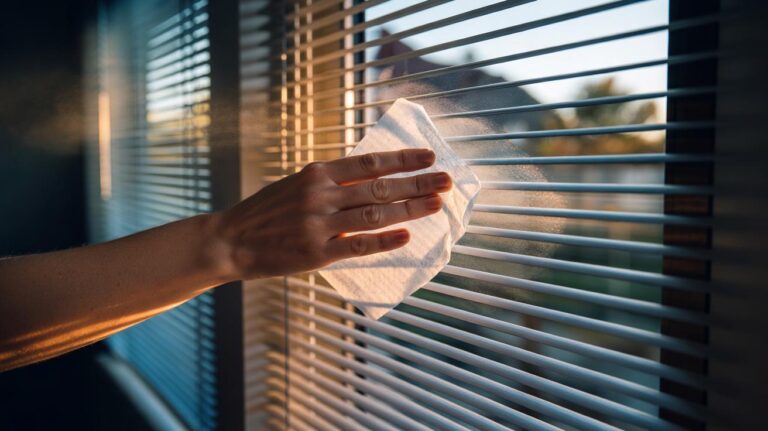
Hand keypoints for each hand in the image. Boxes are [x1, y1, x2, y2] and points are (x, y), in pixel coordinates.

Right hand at [207, 149, 452, 279]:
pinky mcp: (316, 253)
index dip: (403, 159)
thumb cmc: (268, 211)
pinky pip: (358, 246)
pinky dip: (385, 240)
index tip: (429, 155)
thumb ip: (333, 182)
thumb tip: (375, 178)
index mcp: (317, 173)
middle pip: (380, 187)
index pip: (370, 162)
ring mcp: (319, 224)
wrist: (231, 240)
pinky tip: (407, 236)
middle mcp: (320, 195)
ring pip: (375, 214)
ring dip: (410, 209)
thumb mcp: (298, 184)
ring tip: (436, 204)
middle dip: (418, 183)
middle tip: (447, 180)